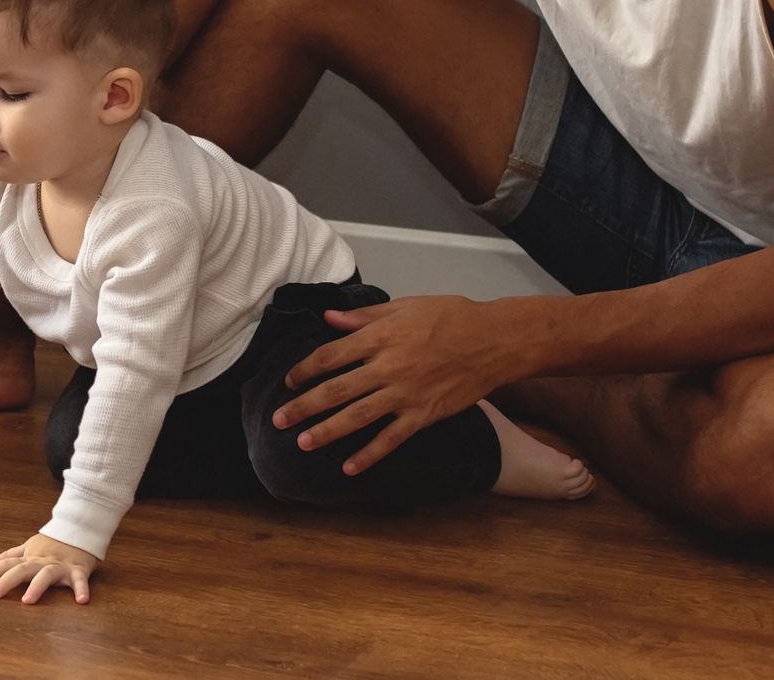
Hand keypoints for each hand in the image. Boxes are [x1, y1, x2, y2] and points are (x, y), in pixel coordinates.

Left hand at [0, 534, 99, 604]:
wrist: (80, 529)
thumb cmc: (52, 543)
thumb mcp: (28, 547)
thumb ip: (8, 557)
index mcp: (30, 558)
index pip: (8, 564)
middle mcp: (42, 562)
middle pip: (22, 570)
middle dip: (7, 581)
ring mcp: (60, 566)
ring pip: (46, 575)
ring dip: (37, 586)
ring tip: (27, 600)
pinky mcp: (78, 570)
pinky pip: (80, 581)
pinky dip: (81, 589)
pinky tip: (82, 601)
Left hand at [273, 295, 522, 475]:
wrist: (494, 341)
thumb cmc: (451, 316)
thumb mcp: (406, 306)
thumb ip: (365, 316)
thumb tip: (330, 317)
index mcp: (380, 337)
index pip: (331, 356)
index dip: (305, 369)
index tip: (289, 382)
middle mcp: (387, 367)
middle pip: (336, 390)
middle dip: (304, 407)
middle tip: (279, 420)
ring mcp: (405, 394)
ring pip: (357, 416)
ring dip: (327, 431)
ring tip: (303, 443)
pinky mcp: (423, 415)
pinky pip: (391, 439)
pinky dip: (369, 454)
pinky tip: (349, 467)